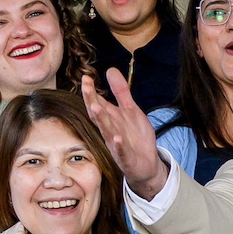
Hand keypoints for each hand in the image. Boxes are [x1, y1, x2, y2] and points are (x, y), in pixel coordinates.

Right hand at [80, 68, 168, 195]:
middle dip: (91, 100)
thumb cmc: (135, 137)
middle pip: (98, 114)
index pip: (98, 102)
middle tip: (86, 86)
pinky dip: (119, 145)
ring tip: (95, 106)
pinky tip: (117, 138)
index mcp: (111, 118)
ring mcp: (117, 145)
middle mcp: (110, 130)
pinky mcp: (126, 158)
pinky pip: (121, 151)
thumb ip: (120, 91)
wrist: (147, 163)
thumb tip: (110, 70)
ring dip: (101, 119)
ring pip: (106, 130)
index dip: (92, 91)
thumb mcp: (130, 110)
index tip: (86, 77)